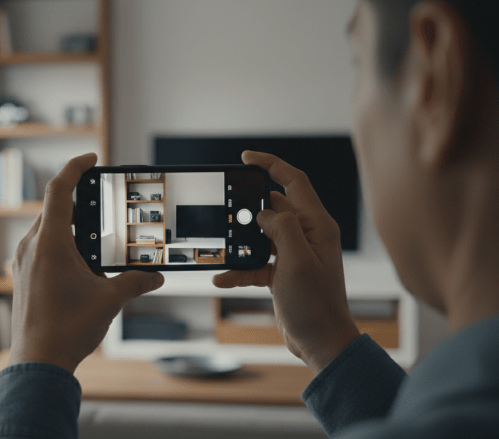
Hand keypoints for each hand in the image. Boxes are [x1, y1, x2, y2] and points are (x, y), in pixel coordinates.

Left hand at [7, 153, 164, 372]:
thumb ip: (135, 282)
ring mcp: (23, 262)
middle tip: (105, 203)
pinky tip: (82, 263)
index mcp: (50, 242)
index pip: (59, 189)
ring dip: (72, 226)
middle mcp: (31, 246)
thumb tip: (156, 277)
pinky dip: (62, 245)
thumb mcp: (110, 300)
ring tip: (98, 236)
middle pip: (55, 208)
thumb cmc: (68, 329)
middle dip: (81, 201)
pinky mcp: (23, 277)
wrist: (38, 363)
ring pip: (48, 229)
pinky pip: (42, 248)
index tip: (92, 159)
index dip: (76, 168)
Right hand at [213, 151, 359, 374]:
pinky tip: (223, 277)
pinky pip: (256, 262)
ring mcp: (294, 254)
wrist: (321, 341)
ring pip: (261, 236)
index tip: (245, 158)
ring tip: (223, 247)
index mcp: (317, 225)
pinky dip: (240, 269)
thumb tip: (263, 212)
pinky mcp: (282, 272)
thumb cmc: (316, 305)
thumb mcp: (296, 261)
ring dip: (241, 243)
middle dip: (249, 210)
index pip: (294, 181)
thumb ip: (281, 228)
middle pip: (273, 207)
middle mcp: (307, 235)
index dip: (271, 164)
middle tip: (227, 210)